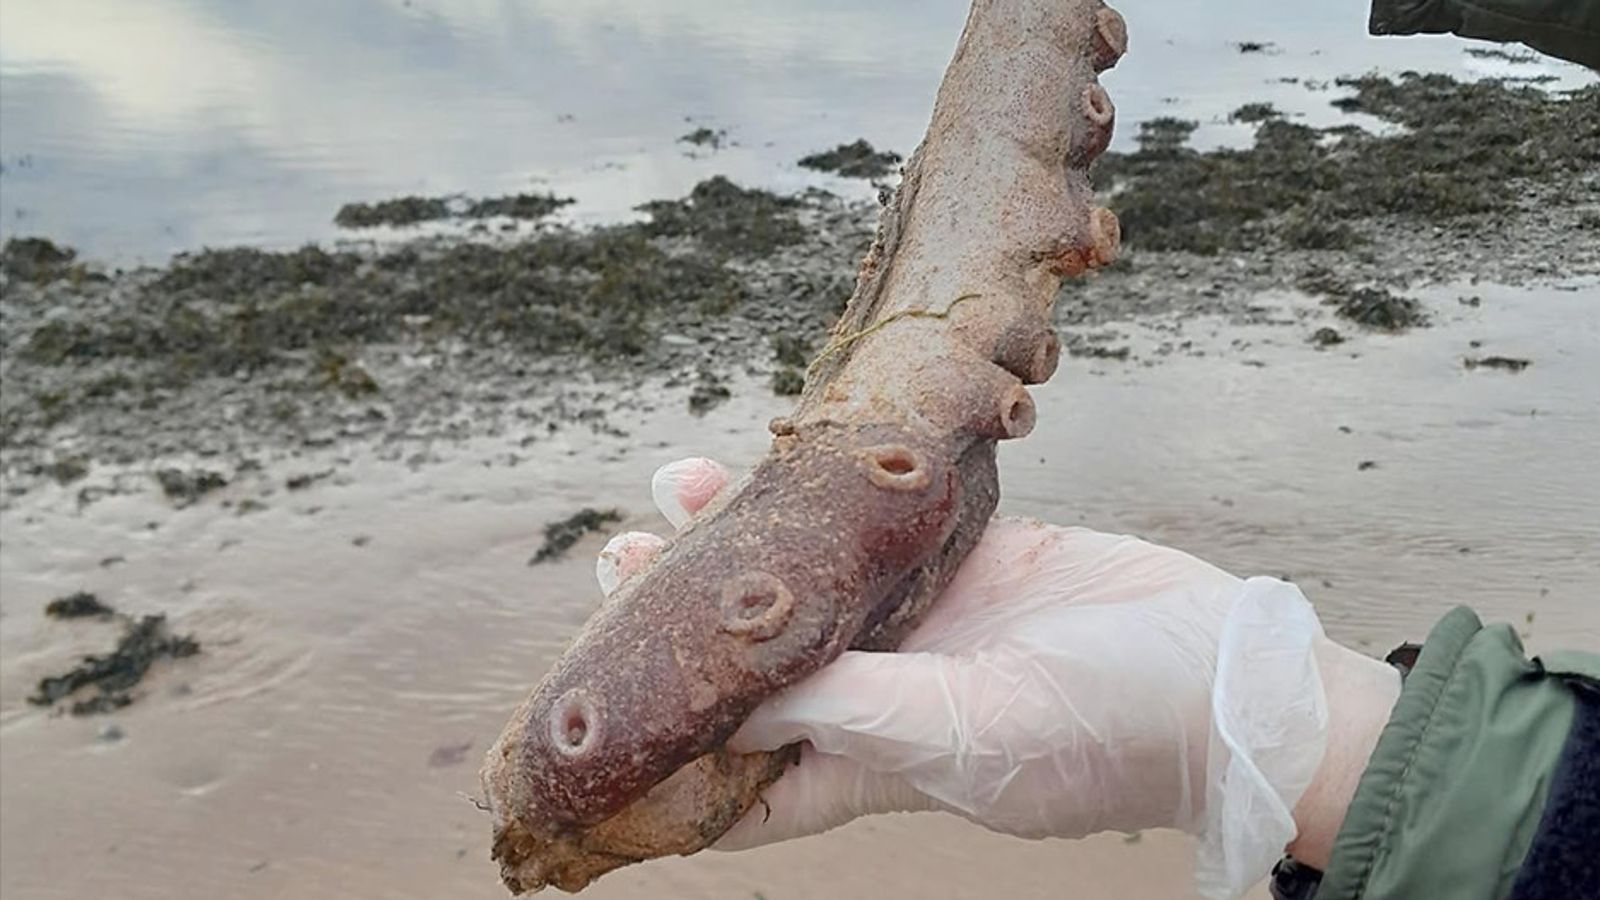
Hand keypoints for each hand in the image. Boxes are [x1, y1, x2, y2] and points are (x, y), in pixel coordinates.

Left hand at [596, 457, 1399, 896]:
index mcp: (870, 763)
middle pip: (753, 664)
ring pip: (803, 582)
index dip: (662, 756)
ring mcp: (922, 622)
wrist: (1222, 671)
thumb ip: (846, 712)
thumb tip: (728, 699)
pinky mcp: (966, 555)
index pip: (739, 780)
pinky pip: (872, 521)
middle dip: (680, 625)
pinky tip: (762, 456)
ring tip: (664, 494)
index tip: (592, 716)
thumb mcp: (964, 735)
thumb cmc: (1104, 733)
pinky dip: (819, 492)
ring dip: (736, 543)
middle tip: (613, 568)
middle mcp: (882, 696)